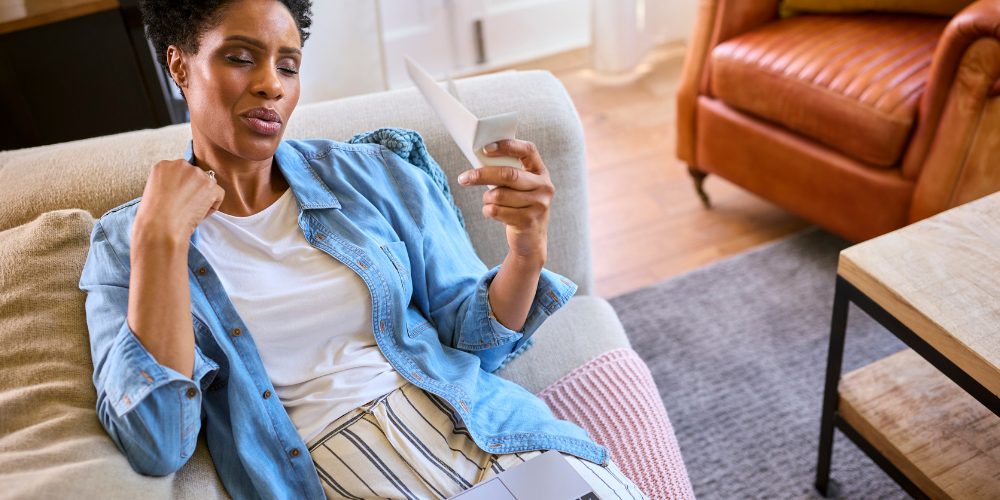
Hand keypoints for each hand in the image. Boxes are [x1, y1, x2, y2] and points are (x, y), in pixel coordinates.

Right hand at [133, 159, 224, 244]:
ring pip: (208, 184)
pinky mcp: (210, 186)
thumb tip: (182, 188)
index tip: (178, 199)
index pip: (181, 172)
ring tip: (192, 210)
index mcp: (164, 165)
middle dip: (194, 189)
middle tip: (187, 205)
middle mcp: (181, 165)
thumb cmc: (153, 214)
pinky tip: (200, 214)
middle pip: (195, 176)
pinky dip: (213, 205)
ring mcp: (197, 174)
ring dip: (204, 196)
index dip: (182, 187)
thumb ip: (168, 183)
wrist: (160, 226)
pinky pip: (218, 194)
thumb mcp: (153, 190)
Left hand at [457, 139, 552, 262]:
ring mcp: (538, 204)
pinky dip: (488, 211)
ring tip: (489, 202)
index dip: (507, 146)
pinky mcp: (528, 221)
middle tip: (464, 178)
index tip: (486, 148)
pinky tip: (492, 213)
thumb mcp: (520, 187)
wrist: (531, 240)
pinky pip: (497, 211)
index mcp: (540, 172)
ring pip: (499, 195)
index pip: (528, 150)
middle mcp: (544, 186)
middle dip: (482, 175)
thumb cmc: (519, 207)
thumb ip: (508, 173)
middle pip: (508, 174)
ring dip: (486, 198)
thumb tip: (479, 159)